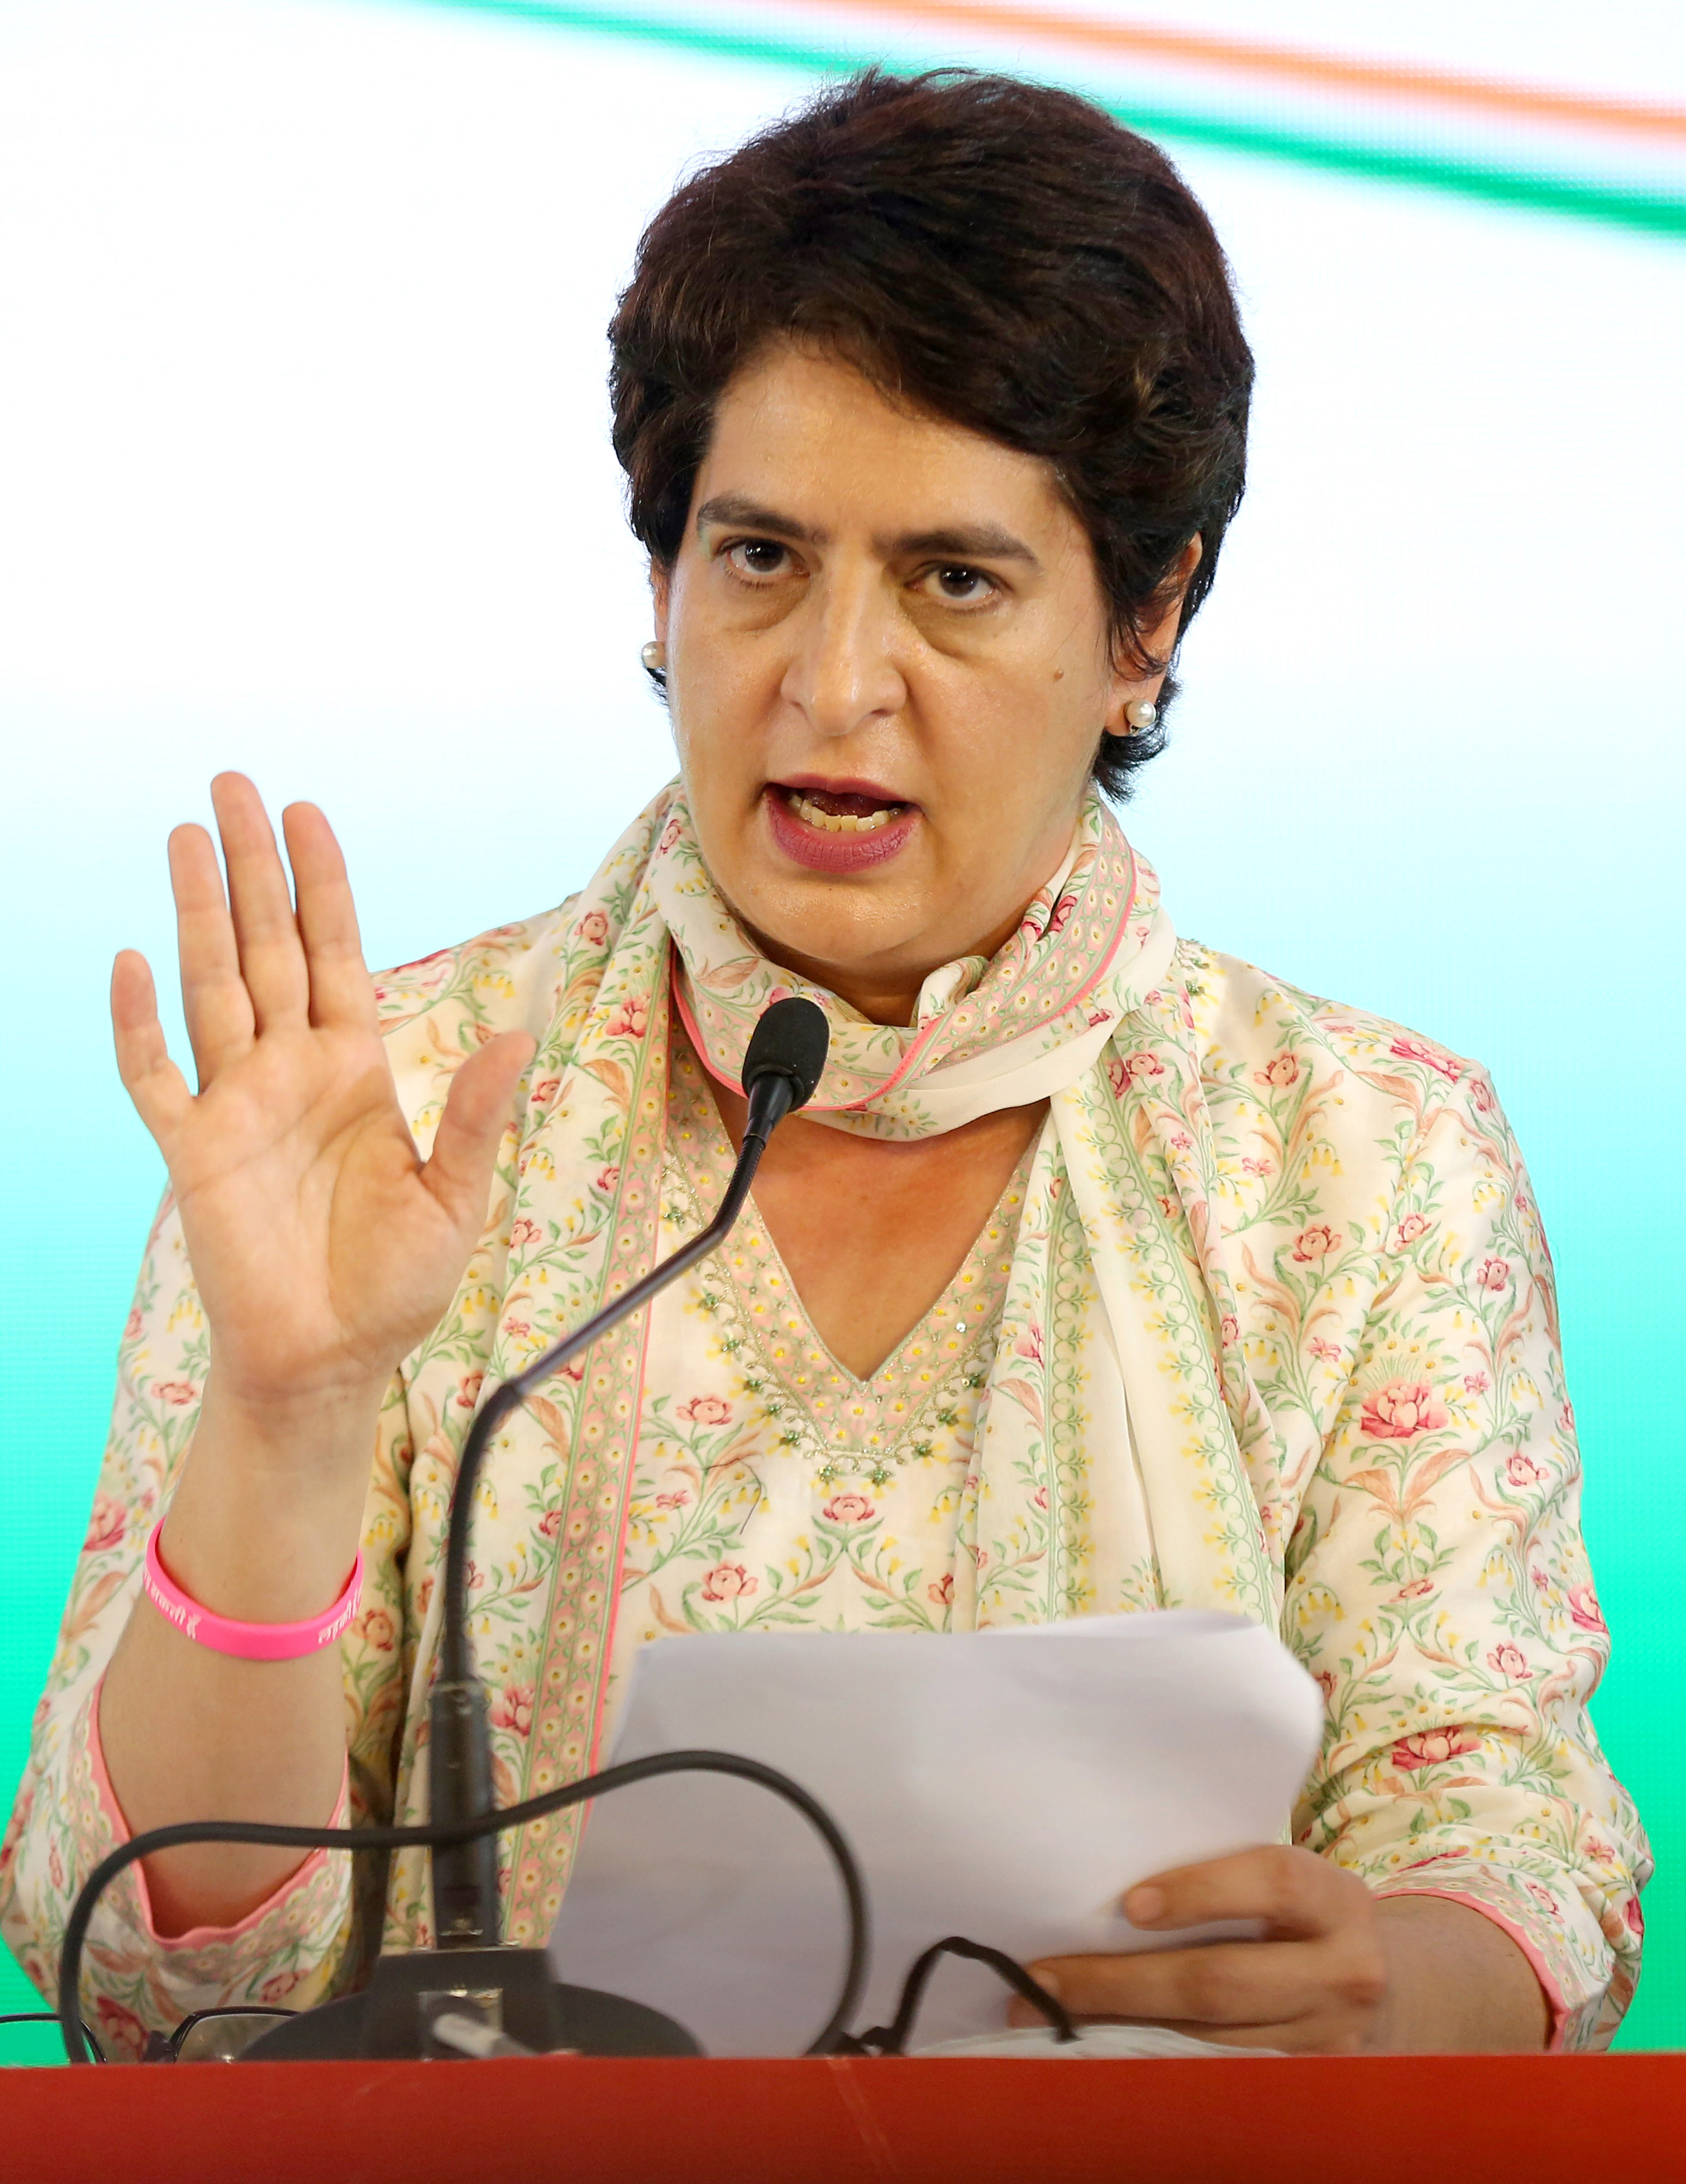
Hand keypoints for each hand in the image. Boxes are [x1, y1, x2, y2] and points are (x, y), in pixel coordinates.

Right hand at [112, 774, 533, 1432]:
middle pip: (266, 946)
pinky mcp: (192, 1153)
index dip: (321, 884)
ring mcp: (236, 1105)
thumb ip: (474, 1115)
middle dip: (250, 868)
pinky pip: (156, 1077)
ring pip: (211, 986)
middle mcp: (290, 1071)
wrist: (332, 1362)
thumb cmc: (394, 1285)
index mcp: (355, 1069)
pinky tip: (130, 962)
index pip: (335, 953)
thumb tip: (521, 1035)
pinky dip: (138, 1024)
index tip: (307, 813)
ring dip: (196, 913)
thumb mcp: (455, 1198)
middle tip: (233, 784)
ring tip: (185, 835)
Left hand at [1015, 1845, 1387, 2053]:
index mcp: (1334, 1899)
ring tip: (1053, 2020)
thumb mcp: (1290, 1881)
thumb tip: (1109, 1896)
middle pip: (1223, 1981)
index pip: (1272, 1881)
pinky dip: (1156, 2065)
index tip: (1130, 1906)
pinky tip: (1104, 2053)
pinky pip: (1220, 2077)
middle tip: (1045, 1978)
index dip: (1201, 1891)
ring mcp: (1328, 2041)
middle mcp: (1344, 1972)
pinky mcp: (1307, 2086)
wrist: (1389, 1985)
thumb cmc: (1307, 1916)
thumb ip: (1227, 1877)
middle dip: (1123, 1983)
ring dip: (1122, 2032)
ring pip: (1210, 2043)